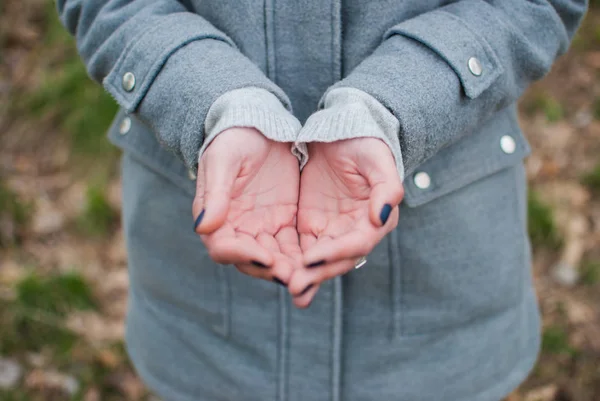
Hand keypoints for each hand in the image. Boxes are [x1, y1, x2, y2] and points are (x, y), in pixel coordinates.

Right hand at [192, 127, 301, 284]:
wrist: (258, 125)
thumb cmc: (234, 139)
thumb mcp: (223, 160)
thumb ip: (215, 194)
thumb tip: (203, 227)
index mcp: (215, 216)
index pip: (223, 246)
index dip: (243, 255)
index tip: (266, 257)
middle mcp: (236, 229)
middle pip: (250, 260)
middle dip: (270, 270)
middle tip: (292, 276)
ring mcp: (261, 228)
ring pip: (273, 259)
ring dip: (288, 270)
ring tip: (307, 276)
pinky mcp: (283, 222)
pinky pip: (292, 246)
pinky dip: (302, 258)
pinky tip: (318, 264)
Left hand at [289, 138, 403, 306]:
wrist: (341, 132)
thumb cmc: (364, 143)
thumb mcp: (377, 159)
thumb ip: (386, 187)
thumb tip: (380, 217)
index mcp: (375, 219)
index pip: (358, 243)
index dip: (336, 252)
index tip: (311, 258)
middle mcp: (355, 232)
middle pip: (337, 260)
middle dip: (317, 274)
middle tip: (296, 287)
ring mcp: (332, 232)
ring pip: (319, 262)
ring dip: (305, 278)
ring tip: (291, 292)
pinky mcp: (312, 228)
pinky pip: (300, 251)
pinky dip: (292, 265)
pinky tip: (278, 276)